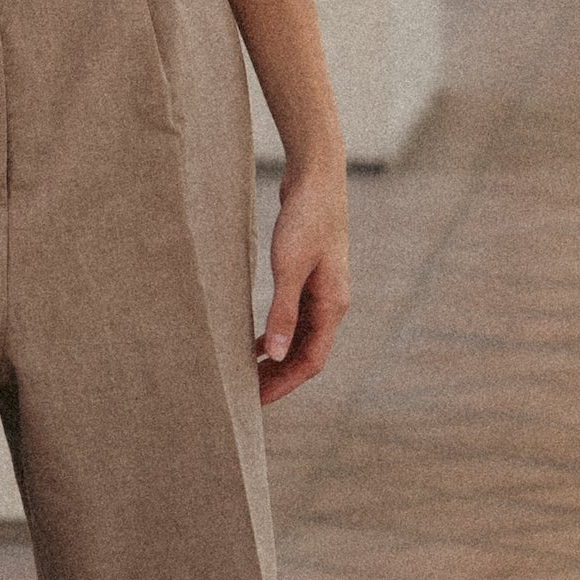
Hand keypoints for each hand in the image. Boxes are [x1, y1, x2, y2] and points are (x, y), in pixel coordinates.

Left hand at [257, 157, 346, 406]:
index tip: (256, 401)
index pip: (311, 361)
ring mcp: (322, 291)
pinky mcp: (310, 278)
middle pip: (307, 353)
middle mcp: (332, 303)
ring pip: (301, 338)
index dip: (284, 384)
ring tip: (249, 373)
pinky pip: (296, 319)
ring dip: (278, 358)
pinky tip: (258, 342)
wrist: (316, 178)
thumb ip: (283, 312)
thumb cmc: (306, 219)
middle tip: (247, 394)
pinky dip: (278, 334)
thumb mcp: (289, 268)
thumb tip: (277, 356)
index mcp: (333, 305)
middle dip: (280, 377)